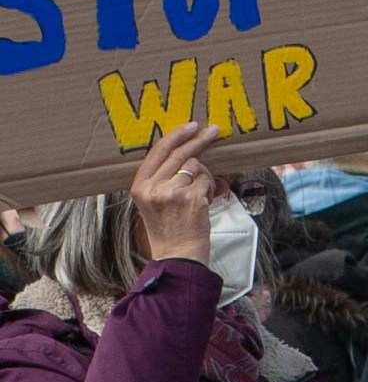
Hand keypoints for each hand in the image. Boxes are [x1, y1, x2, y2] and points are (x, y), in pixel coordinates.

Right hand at [133, 122, 222, 265]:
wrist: (178, 256)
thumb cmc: (169, 229)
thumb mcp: (152, 202)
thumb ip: (159, 178)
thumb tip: (181, 149)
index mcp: (139, 187)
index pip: (157, 151)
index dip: (176, 135)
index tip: (191, 126)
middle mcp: (153, 188)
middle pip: (180, 153)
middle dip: (199, 140)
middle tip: (213, 130)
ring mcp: (172, 192)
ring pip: (196, 166)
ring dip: (204, 177)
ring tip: (198, 196)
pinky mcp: (191, 197)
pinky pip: (207, 180)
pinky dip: (210, 189)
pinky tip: (203, 205)